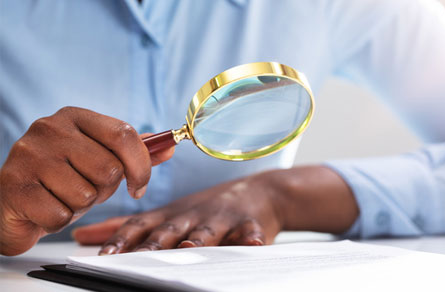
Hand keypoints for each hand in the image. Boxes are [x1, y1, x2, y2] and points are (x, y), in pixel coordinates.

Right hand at [0, 107, 173, 255]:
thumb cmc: (62, 179)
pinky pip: (61, 215)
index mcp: (75, 116)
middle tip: (85, 189)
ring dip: (81, 207)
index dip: (140, 166)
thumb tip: (169, 147)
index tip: (138, 186)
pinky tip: (46, 209)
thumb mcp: (100, 160)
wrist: (11, 203)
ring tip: (63, 197)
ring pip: (86, 195)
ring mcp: (29, 155)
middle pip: (109, 169)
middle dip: (104, 190)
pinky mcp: (15, 186)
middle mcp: (49, 128)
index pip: (124, 134)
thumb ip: (134, 153)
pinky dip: (59, 221)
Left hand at [72, 166, 359, 254]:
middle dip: (152, 243)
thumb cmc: (206, 208)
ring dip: (198, 239)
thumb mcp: (167, 214)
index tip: (104, 256)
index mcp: (171, 216)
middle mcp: (192, 216)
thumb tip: (83, 235)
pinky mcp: (249, 224)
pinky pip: (250, 231)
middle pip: (169, 231)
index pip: (141, 225)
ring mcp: (221, 219)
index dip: (122, 239)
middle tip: (136, 256)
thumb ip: (127, 226)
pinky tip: (250, 243)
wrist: (258, 191)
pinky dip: (250, 237)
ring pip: (207, 231)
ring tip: (189, 248)